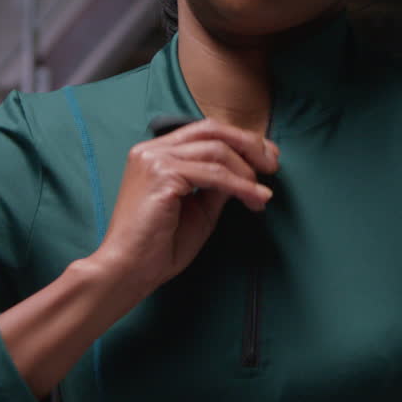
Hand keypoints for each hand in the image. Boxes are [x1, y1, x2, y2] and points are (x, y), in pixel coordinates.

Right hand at [92, 118, 278, 295]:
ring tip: (261, 196)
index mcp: (155, 153)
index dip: (240, 140)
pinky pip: (214, 174)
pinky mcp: (162, 175)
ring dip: (247, 172)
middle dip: (249, 145)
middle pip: (212, 130)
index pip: (204, 131)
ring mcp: (155, 159)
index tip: (267, 157)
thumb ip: (218, 186)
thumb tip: (247, 172)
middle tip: (273, 165)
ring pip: (217, 151)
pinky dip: (240, 186)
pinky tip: (254, 200)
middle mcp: (152, 149)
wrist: (128, 271)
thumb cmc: (158, 247)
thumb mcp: (198, 209)